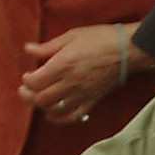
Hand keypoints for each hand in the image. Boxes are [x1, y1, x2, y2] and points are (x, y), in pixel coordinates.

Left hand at [18, 25, 132, 123]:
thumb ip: (48, 47)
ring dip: (41, 107)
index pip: (35, 81)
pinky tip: (53, 114)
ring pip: (54, 110)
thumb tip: (28, 49)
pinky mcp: (92, 101)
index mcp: (63, 64)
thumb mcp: (71, 36)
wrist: (128, 50)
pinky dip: (60, 118)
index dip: (26, 81)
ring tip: (38, 99)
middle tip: (26, 90)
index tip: (27, 75)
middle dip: (28, 96)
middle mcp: (70, 82)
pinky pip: (73, 116)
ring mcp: (81, 94)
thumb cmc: (101, 39)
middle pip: (41, 98)